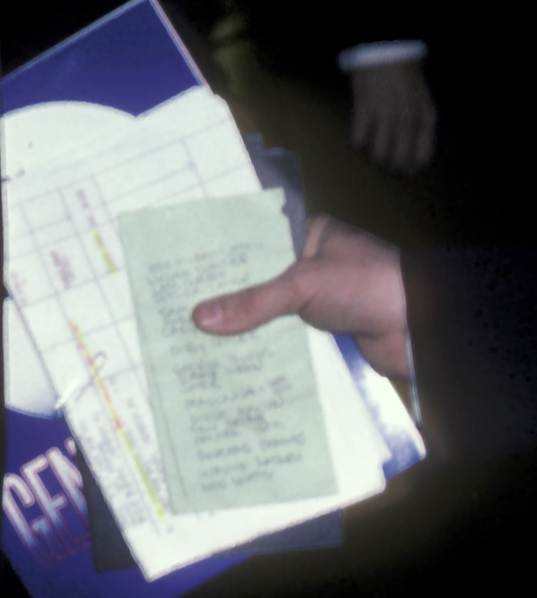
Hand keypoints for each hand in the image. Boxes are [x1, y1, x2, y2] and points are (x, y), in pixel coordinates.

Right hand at [190, 212, 410, 381]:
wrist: (424, 329)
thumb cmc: (368, 286)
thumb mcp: (304, 284)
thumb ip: (253, 302)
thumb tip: (198, 319)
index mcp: (308, 235)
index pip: (253, 240)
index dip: (218, 256)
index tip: (178, 270)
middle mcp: (310, 264)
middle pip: (257, 280)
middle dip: (224, 298)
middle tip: (174, 310)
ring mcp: (317, 300)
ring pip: (269, 313)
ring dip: (242, 329)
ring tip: (192, 341)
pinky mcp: (325, 332)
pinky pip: (285, 339)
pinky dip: (264, 350)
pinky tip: (231, 362)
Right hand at [350, 57, 436, 173]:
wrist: (385, 49)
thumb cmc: (404, 73)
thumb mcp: (422, 98)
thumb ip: (419, 122)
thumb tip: (410, 150)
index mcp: (426, 116)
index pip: (422, 156)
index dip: (411, 168)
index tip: (404, 171)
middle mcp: (408, 119)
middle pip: (400, 160)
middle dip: (392, 167)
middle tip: (385, 165)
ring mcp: (386, 115)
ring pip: (379, 154)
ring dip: (374, 157)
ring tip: (371, 152)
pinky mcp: (365, 109)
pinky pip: (358, 140)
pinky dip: (356, 143)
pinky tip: (357, 138)